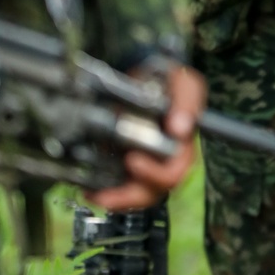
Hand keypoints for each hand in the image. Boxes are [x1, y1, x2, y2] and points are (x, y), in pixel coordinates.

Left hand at [91, 64, 206, 211]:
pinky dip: (103, 189)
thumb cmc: (169, 82)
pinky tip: (88, 188)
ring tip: (93, 195)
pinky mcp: (126, 164)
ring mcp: (145, 165)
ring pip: (133, 195)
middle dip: (127, 197)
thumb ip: (187, 102)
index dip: (154, 174)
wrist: (148, 75)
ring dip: (113, 199)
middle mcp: (165, 163)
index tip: (132, 160)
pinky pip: (117, 185)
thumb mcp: (184, 83)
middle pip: (151, 192)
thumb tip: (180, 128)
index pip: (173, 174)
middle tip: (104, 194)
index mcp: (182, 149)